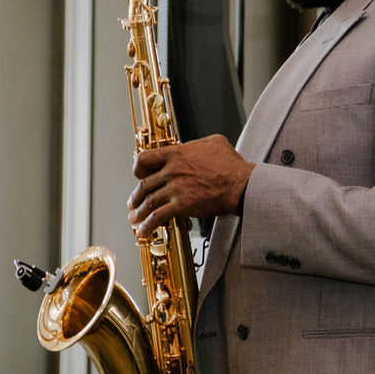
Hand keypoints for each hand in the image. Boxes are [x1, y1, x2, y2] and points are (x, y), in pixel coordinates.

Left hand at [127, 134, 253, 235]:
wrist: (241, 184)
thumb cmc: (232, 165)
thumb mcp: (215, 142)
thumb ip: (197, 143)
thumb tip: (191, 145)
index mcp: (177, 153)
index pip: (145, 158)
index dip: (138, 168)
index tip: (139, 175)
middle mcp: (172, 170)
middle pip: (144, 184)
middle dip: (136, 196)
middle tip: (133, 203)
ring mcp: (175, 188)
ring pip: (149, 201)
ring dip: (139, 212)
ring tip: (135, 219)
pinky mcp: (181, 205)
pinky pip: (158, 217)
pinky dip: (148, 225)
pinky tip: (144, 231)